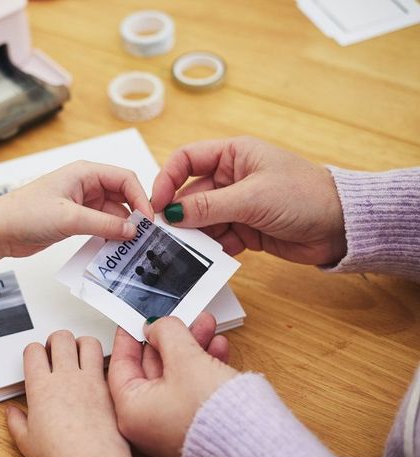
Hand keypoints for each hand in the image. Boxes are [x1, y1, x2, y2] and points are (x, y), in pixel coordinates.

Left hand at [0, 161, 152, 256]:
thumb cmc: (24, 214)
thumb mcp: (69, 218)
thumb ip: (104, 223)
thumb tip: (131, 230)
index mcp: (84, 173)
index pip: (125, 179)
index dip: (140, 198)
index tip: (147, 221)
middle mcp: (85, 185)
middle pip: (123, 196)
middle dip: (134, 215)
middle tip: (143, 236)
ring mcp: (81, 203)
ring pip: (113, 213)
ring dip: (122, 228)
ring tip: (130, 246)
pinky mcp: (76, 219)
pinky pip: (102, 225)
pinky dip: (110, 235)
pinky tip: (114, 248)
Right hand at [7, 331, 157, 456]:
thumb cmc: (61, 456)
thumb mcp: (27, 443)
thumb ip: (16, 423)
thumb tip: (12, 414)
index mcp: (41, 387)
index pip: (33, 350)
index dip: (33, 351)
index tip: (35, 359)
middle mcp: (66, 377)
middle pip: (60, 338)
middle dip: (55, 340)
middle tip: (56, 351)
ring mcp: (90, 380)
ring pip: (87, 342)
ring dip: (80, 343)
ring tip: (78, 354)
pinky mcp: (109, 389)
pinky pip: (106, 362)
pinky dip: (100, 362)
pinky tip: (97, 372)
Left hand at [108, 313, 237, 456]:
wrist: (255, 447)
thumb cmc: (213, 416)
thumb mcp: (185, 359)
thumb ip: (167, 334)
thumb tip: (156, 327)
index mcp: (131, 410)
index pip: (121, 365)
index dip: (129, 338)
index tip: (134, 320)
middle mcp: (147, 422)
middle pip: (152, 368)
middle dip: (171, 339)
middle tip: (181, 318)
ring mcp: (172, 426)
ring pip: (177, 376)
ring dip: (192, 348)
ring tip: (207, 326)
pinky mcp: (196, 427)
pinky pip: (192, 389)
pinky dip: (203, 367)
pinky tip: (218, 348)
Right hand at [151, 137, 346, 264]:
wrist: (342, 227)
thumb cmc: (305, 196)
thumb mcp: (251, 197)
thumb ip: (208, 206)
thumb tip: (171, 213)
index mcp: (233, 155)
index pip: (186, 160)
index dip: (167, 179)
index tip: (157, 204)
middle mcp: (231, 177)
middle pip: (189, 194)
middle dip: (178, 215)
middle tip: (166, 235)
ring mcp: (237, 205)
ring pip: (201, 220)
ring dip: (194, 235)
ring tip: (186, 250)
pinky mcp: (244, 229)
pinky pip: (217, 238)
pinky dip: (211, 248)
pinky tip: (208, 257)